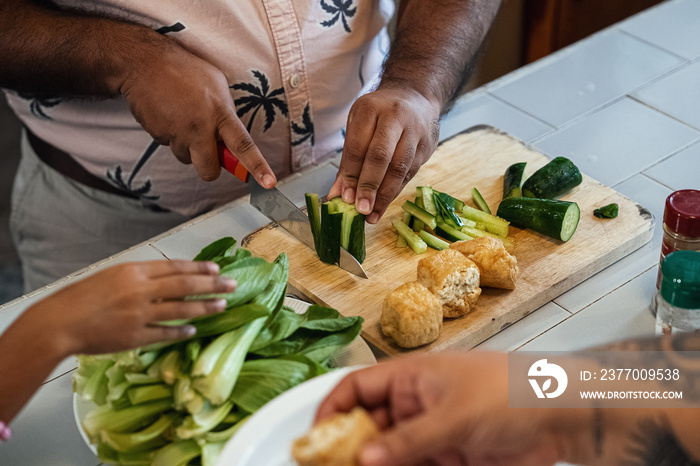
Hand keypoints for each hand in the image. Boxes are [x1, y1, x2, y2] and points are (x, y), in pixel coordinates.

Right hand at [28, 260, 235, 355]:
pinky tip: (194, 330)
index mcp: (133, 271)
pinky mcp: (136, 336)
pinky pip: (166, 333)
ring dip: (205, 307)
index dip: (198, 267)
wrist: (58, 323)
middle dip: (212, 284)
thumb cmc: (79, 298)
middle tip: (233, 284)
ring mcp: (140, 314)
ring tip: (222, 305)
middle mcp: (141, 290)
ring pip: (182, 308)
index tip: (216, 268)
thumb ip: (137, 277)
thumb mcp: (110, 276)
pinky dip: (182, 331)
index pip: (174, 267)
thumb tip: (165, 279)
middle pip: (185, 285)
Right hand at [120, 42, 275, 187]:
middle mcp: (200, 127)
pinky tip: (169, 114)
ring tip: (183, 118)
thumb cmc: (184, 70)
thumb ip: (225, 114)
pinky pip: (169, 145)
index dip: (257, 167)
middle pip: (209, 170)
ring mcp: (177, 134)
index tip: (268, 183)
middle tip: (207, 150)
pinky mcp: (158, 135)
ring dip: (187, 146)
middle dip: (209, 167)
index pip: (243, 146)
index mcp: (220, 113)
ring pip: (186, 158)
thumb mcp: (217, 86)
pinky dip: (170, 135)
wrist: (145, 63)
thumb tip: (229, 136)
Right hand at [316, 353, 579, 465]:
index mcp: (410, 377)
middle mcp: (415, 403)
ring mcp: (431, 432)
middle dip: (350, 450)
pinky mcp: (449, 457)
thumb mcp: (453, 416)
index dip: (332, 411)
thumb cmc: (512, 392)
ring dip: (377, 465)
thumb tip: (363, 458)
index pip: (357, 388)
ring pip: (390, 453)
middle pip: (369, 428)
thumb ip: (407, 440)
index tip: (315, 441)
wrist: (565, 417)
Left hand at [328, 87, 439, 223]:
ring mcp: (415, 131)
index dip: (351, 174)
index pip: (359, 146)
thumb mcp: (358, 125)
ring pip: (399, 168)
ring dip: (385, 195)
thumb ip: (348, 159)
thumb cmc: (380, 113)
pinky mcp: (427, 145)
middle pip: (381, 157)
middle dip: (369, 186)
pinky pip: (410, 173)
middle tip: (360, 209)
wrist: (415, 95)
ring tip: (371, 215)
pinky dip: (395, 191)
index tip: (344, 197)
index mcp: (371, 108)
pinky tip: (384, 204)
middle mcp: (396, 117)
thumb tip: (337, 194)